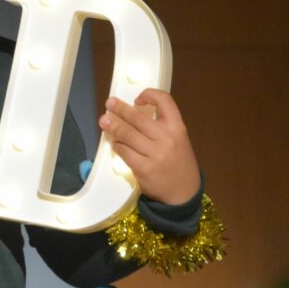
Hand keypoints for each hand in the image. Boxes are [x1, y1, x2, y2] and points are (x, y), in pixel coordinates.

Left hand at [99, 88, 200, 204]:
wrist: (184, 193)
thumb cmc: (178, 162)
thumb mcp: (178, 139)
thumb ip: (160, 126)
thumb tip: (130, 113)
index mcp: (178, 127)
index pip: (165, 101)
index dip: (149, 94)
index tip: (137, 99)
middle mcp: (167, 138)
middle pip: (137, 118)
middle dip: (120, 109)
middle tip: (109, 103)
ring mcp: (155, 154)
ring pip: (127, 134)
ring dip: (113, 126)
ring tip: (104, 121)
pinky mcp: (144, 168)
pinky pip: (125, 152)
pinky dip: (117, 146)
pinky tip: (114, 143)